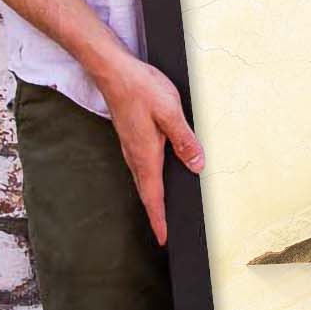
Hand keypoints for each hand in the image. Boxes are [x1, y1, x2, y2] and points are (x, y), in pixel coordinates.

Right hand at [92, 51, 203, 247]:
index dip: (159, 219)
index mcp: (145, 155)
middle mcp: (135, 156)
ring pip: (144, 180)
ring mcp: (132, 147)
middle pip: (147, 193)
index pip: (153, 196)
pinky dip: (151, 180)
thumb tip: (197, 166)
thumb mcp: (170, 113)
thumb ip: (185, 140)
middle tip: (166, 234)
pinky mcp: (132, 137)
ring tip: (164, 213)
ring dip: (154, 198)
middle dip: (157, 214)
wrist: (113, 70)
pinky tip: (160, 178)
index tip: (164, 239)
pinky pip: (143, 166)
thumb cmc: (141, 88)